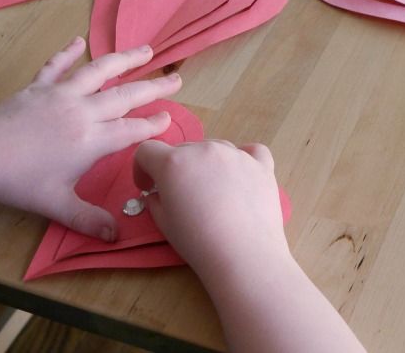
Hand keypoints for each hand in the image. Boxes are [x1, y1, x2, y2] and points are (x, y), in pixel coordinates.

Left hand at [0, 37, 181, 241]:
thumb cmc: (18, 182)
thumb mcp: (56, 205)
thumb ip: (89, 219)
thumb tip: (116, 236)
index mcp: (91, 140)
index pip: (132, 129)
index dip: (154, 124)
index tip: (170, 118)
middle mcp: (83, 111)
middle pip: (126, 95)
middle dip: (154, 87)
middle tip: (176, 79)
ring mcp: (61, 94)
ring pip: (100, 71)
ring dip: (125, 59)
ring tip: (146, 50)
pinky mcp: (40, 86)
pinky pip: (57, 65)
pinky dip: (68, 51)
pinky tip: (79, 41)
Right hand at [133, 139, 288, 278]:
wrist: (244, 255)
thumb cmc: (198, 242)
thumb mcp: (164, 223)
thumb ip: (155, 200)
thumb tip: (158, 193)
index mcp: (174, 162)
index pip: (148, 150)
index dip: (142, 168)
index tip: (148, 187)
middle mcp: (204, 149)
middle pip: (182, 149)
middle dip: (175, 168)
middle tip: (180, 195)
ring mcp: (236, 154)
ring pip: (214, 148)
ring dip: (206, 164)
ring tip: (212, 191)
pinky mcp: (262, 165)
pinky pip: (250, 151)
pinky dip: (243, 158)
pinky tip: (241, 174)